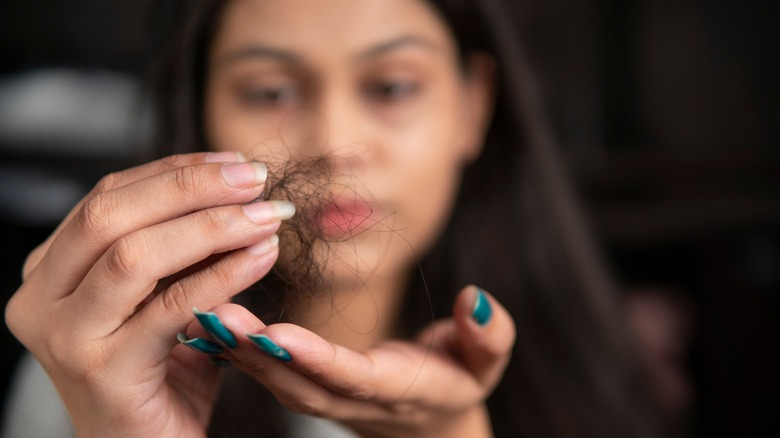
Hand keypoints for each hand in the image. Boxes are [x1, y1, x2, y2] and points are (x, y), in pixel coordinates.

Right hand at [5, 152, 291, 436]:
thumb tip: (233, 188)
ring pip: (135, 255)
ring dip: (212, 227)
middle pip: (112, 215)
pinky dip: (223, 274)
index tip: (231, 162)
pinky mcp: (103, 372)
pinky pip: (170, 307)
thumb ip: (177, 248)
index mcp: (50, 273)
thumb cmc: (158, 374)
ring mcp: (65, 338)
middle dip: (190, 188)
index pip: (108, 198)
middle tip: (254, 178)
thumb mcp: (157, 297)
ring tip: (266, 216)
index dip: (173, 172)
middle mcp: (41, 301)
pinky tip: (263, 256)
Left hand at [181, 285, 515, 437]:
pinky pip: (268, 371)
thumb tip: (475, 299)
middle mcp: (354, 398)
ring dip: (238, 352)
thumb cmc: (460, 377)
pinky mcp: (308, 384)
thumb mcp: (485, 360)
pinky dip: (237, 351)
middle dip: (258, 354)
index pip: (355, 377)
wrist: (430, 417)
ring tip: (201, 315)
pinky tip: (205, 322)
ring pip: (276, 379)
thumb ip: (487, 335)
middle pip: (301, 381)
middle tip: (217, 317)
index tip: (280, 333)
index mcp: (399, 389)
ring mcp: (328, 396)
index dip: (318, 358)